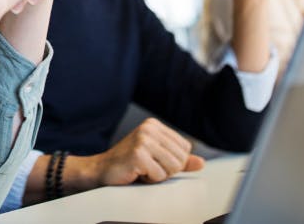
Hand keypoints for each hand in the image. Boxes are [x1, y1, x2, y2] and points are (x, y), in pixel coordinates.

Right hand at [76, 118, 204, 185]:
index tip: (154, 160)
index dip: (173, 161)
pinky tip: (136, 172)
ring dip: (158, 174)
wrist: (102, 169)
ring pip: (173, 167)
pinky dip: (149, 179)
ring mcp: (143, 140)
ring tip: (143, 169)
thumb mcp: (158, 158)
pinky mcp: (138, 154)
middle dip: (167, 169)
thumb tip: (201, 163)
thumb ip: (180, 160)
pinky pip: (159, 175)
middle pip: (181, 158)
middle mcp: (149, 128)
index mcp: (154, 125)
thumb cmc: (129, 163)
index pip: (185, 148)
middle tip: (148, 166)